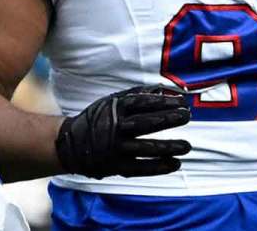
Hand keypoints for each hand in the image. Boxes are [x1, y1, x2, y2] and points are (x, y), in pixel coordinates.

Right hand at [56, 85, 191, 178]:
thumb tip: (161, 89)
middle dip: (169, 119)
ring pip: (146, 148)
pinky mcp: (116, 167)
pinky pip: (140, 168)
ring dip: (168, 147)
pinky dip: (158, 167)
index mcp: (115, 109)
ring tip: (187, 146)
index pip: (143, 103)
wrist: (69, 145)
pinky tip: (175, 164)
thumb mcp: (110, 102)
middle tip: (187, 116)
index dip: (164, 101)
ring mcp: (115, 149)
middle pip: (147, 123)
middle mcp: (115, 128)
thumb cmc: (96, 119)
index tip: (182, 101)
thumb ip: (135, 95)